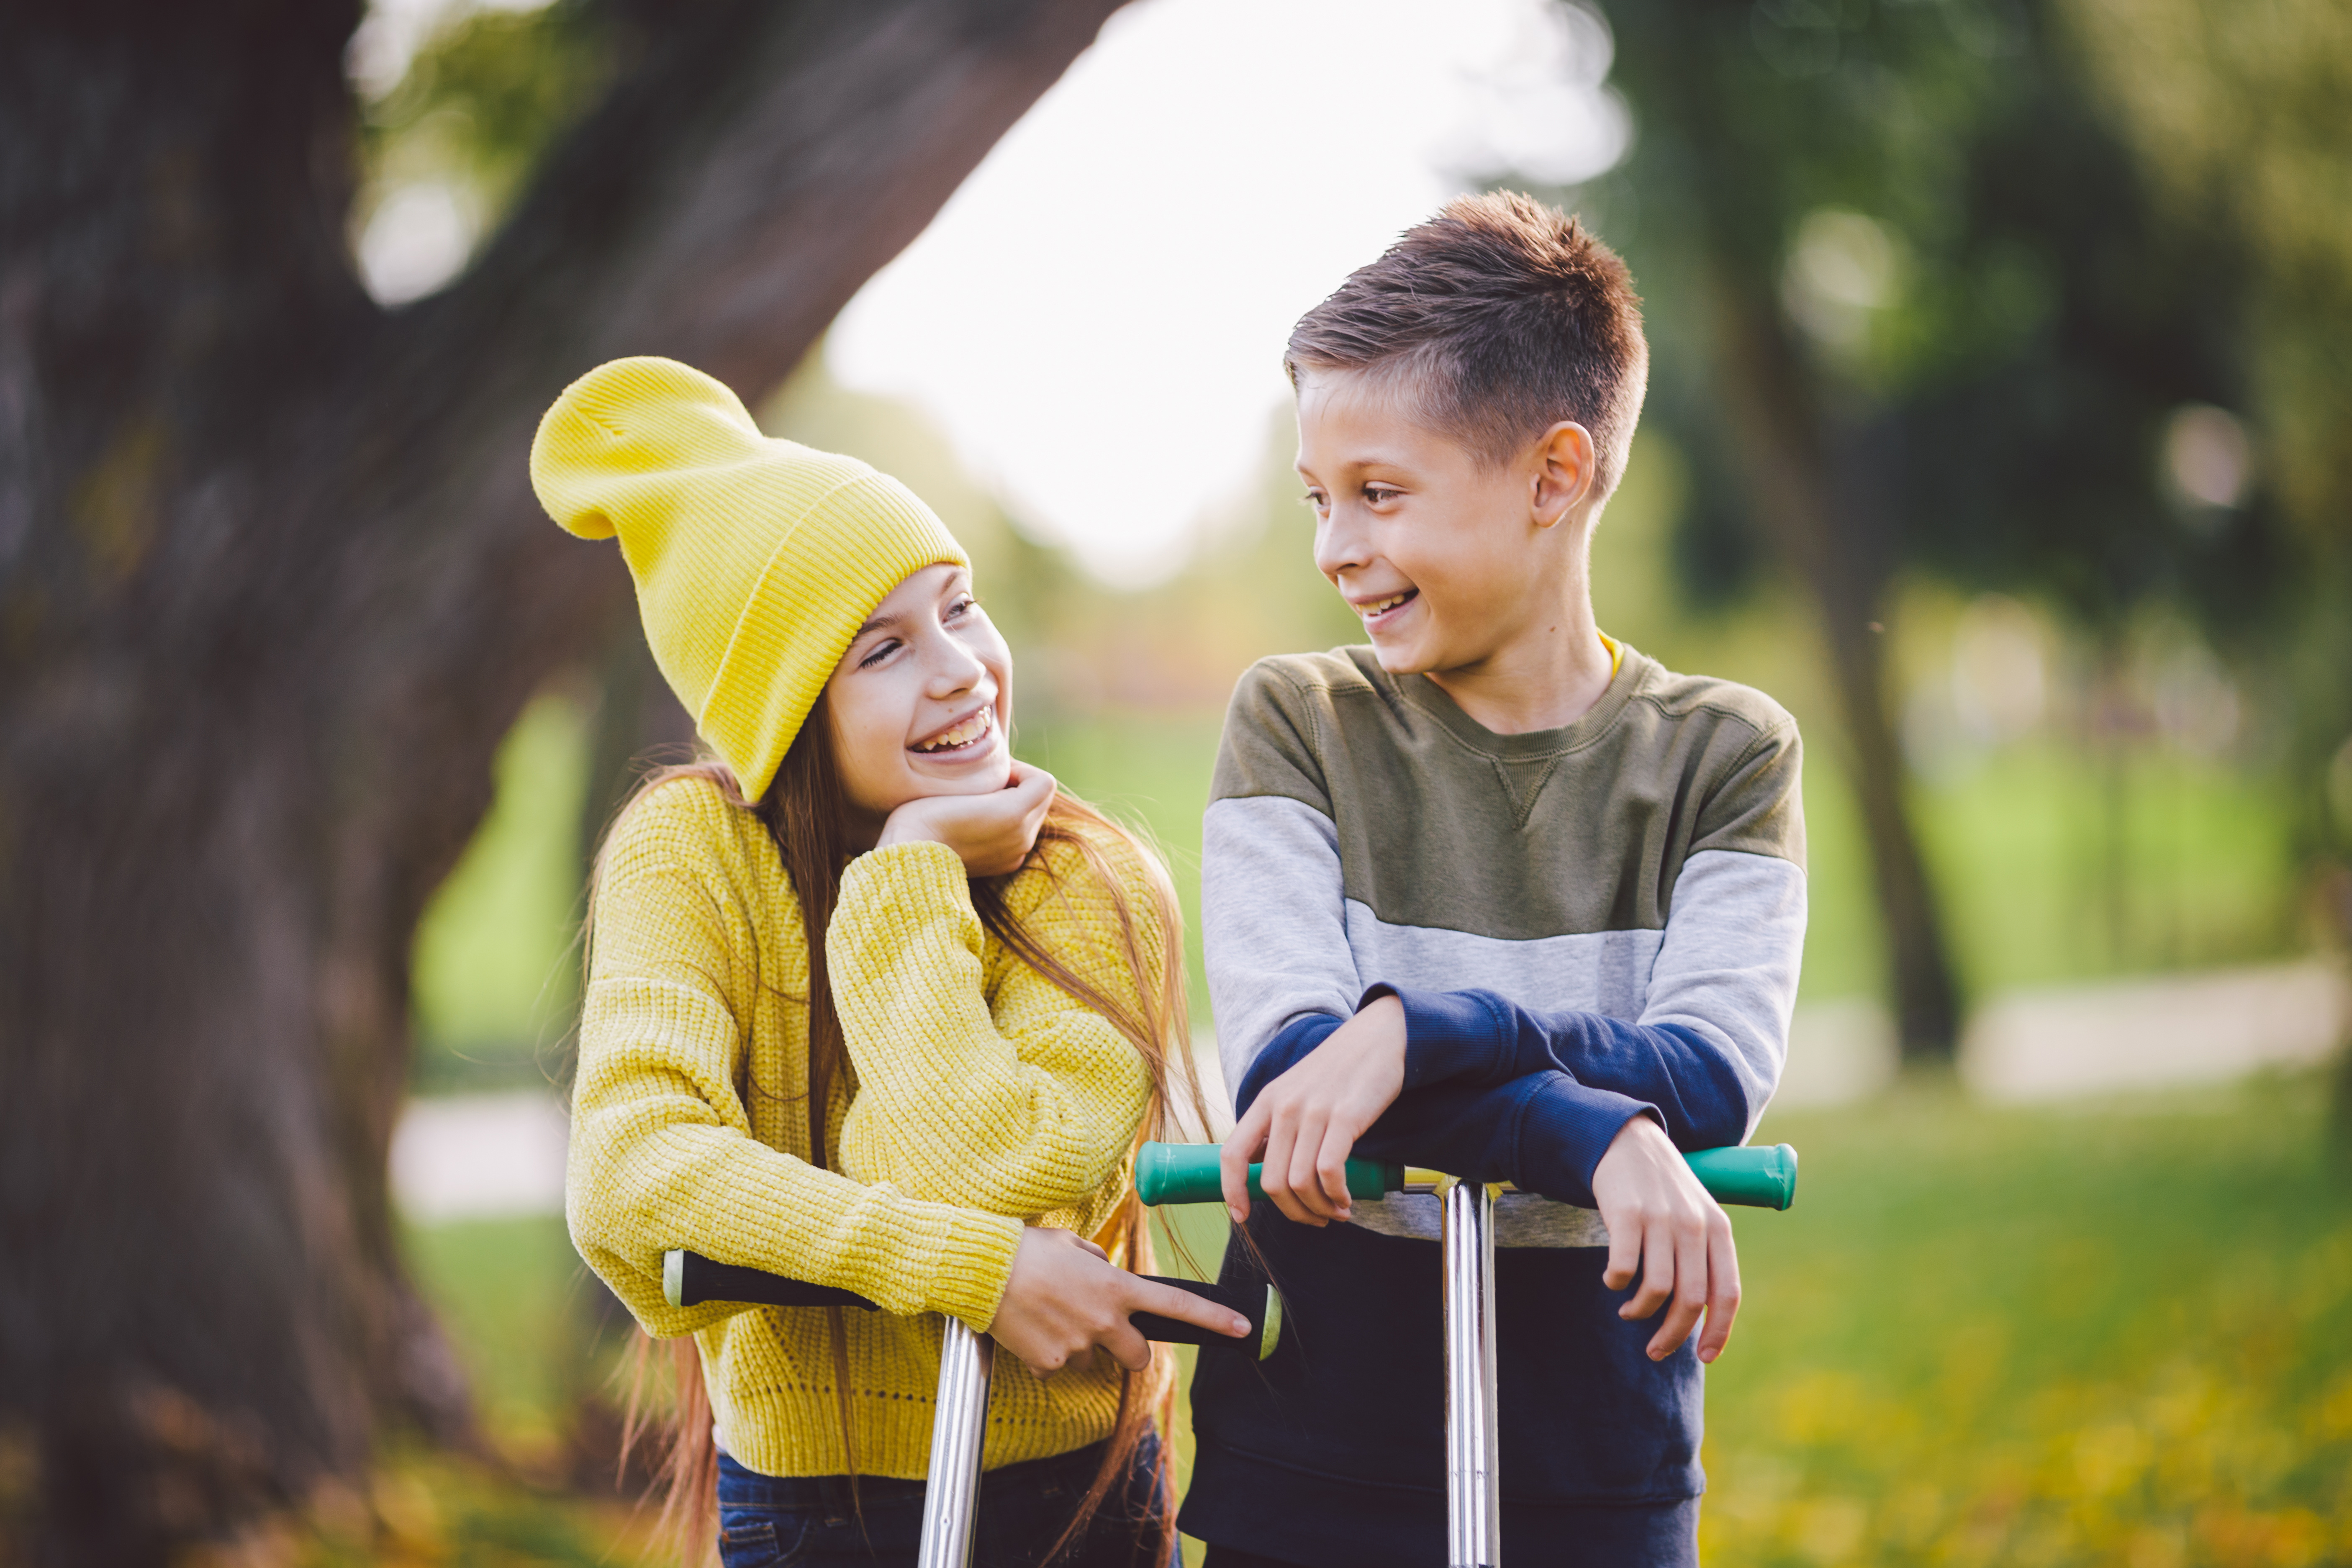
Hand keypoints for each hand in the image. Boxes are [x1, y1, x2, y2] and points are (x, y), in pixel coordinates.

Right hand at [876, 761, 1055, 877]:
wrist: (911, 858)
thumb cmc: (926, 814)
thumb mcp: (959, 784)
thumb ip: (991, 777)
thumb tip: (1003, 775)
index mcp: (1014, 813)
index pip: (1043, 782)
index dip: (1021, 770)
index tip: (994, 772)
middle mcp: (1022, 836)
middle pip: (1041, 799)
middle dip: (1020, 787)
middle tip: (987, 784)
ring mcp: (1015, 853)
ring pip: (1032, 818)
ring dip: (1015, 806)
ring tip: (981, 803)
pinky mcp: (1005, 865)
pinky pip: (1020, 837)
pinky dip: (1010, 826)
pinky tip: (980, 823)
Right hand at [985, 1227, 1249, 1376]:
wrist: (984, 1270)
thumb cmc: (1029, 1250)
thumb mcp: (1075, 1246)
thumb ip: (1100, 1264)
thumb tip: (1104, 1274)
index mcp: (1116, 1287)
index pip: (1176, 1305)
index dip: (1213, 1319)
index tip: (1242, 1328)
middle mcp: (1104, 1321)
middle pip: (1138, 1357)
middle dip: (1128, 1350)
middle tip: (1104, 1331)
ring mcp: (1077, 1346)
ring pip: (1091, 1360)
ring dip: (1078, 1345)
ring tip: (1048, 1316)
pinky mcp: (1050, 1365)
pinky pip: (1057, 1367)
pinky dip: (1047, 1354)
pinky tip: (1030, 1329)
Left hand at [1221, 994, 1405, 1226]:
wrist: (1376, 1038)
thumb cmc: (1337, 1073)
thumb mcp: (1295, 1091)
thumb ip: (1278, 1127)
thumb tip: (1265, 1172)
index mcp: (1266, 1102)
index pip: (1233, 1154)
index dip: (1232, 1190)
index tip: (1242, 1215)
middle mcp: (1284, 1107)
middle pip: (1272, 1181)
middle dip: (1292, 1212)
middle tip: (1315, 1218)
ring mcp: (1314, 1111)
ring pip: (1300, 1183)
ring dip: (1319, 1208)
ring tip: (1336, 1212)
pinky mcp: (1346, 1117)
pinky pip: (1330, 1172)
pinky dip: (1337, 1195)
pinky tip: (1347, 1199)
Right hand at [1591, 1116, 1740, 1363]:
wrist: (1630, 1141)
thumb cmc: (1665, 1190)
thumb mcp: (1698, 1217)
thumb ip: (1705, 1259)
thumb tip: (1701, 1319)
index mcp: (1719, 1228)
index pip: (1727, 1292)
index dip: (1718, 1331)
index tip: (1704, 1358)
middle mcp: (1694, 1223)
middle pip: (1690, 1299)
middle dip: (1672, 1335)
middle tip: (1655, 1350)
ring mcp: (1660, 1217)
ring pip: (1656, 1289)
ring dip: (1639, 1312)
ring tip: (1628, 1312)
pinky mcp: (1626, 1213)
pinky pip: (1623, 1268)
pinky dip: (1616, 1283)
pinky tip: (1611, 1281)